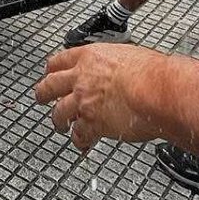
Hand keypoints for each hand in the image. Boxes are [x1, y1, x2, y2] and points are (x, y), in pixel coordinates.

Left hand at [34, 43, 160, 149]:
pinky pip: (80, 135)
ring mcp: (83, 102)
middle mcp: (82, 78)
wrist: (158, 91)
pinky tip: (82, 144)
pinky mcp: (92, 124)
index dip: (52, 68)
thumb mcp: (130, 55)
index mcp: (90, 57)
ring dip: (58, 121)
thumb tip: (123, 70)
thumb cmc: (153, 73)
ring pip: (59, 113)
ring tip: (59, 125)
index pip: (60, 60)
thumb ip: (117, 64)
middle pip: (49, 85)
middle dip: (43, 92)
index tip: (50, 72)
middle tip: (40, 96)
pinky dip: (80, 141)